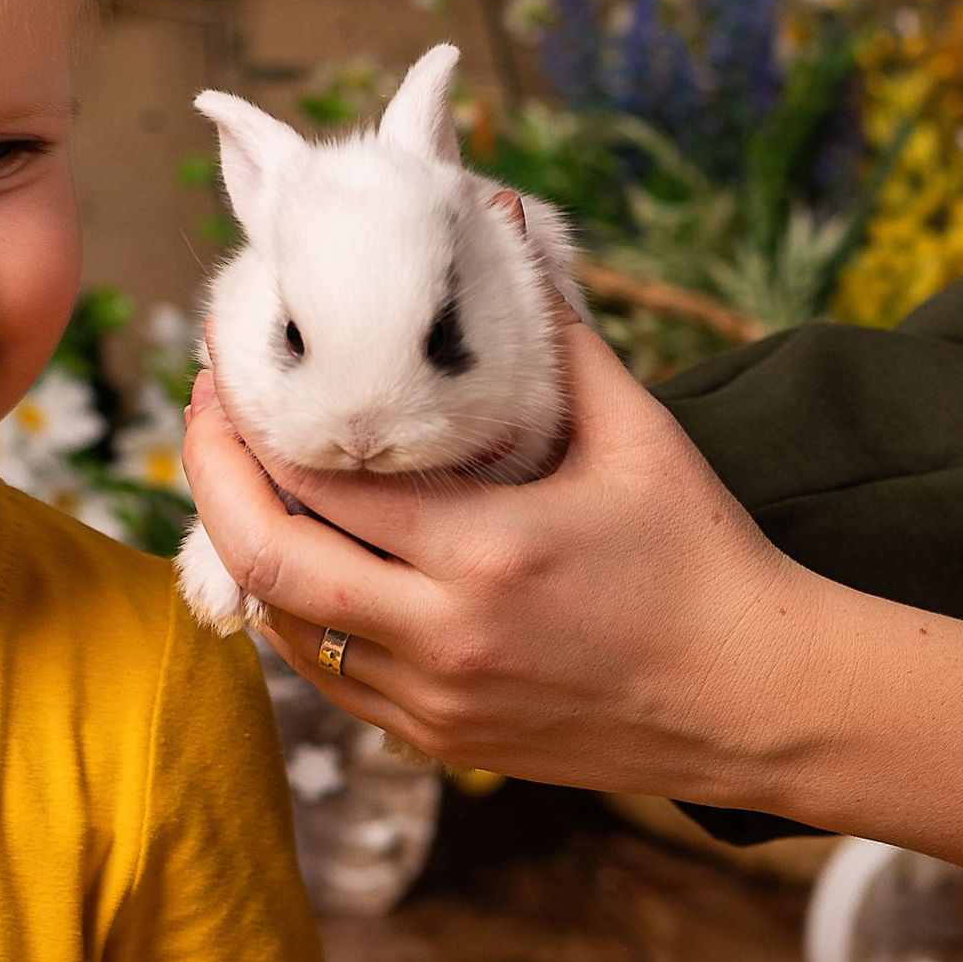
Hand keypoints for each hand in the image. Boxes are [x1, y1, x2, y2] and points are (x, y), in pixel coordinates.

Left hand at [178, 311, 827, 813]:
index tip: (228, 363)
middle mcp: (447, 637)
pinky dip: (293, 614)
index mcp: (489, 553)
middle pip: (266, 561)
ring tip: (238, 476)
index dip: (251, 419)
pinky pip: (325, 679)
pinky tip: (297, 556)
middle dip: (210, 481)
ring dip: (244, 548)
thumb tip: (499, 220)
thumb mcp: (639, 432)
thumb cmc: (705, 556)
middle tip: (203, 415)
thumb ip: (554, 332)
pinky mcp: (441, 741)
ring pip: (282, 627)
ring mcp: (436, 702)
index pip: (321, 481)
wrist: (759, 701)